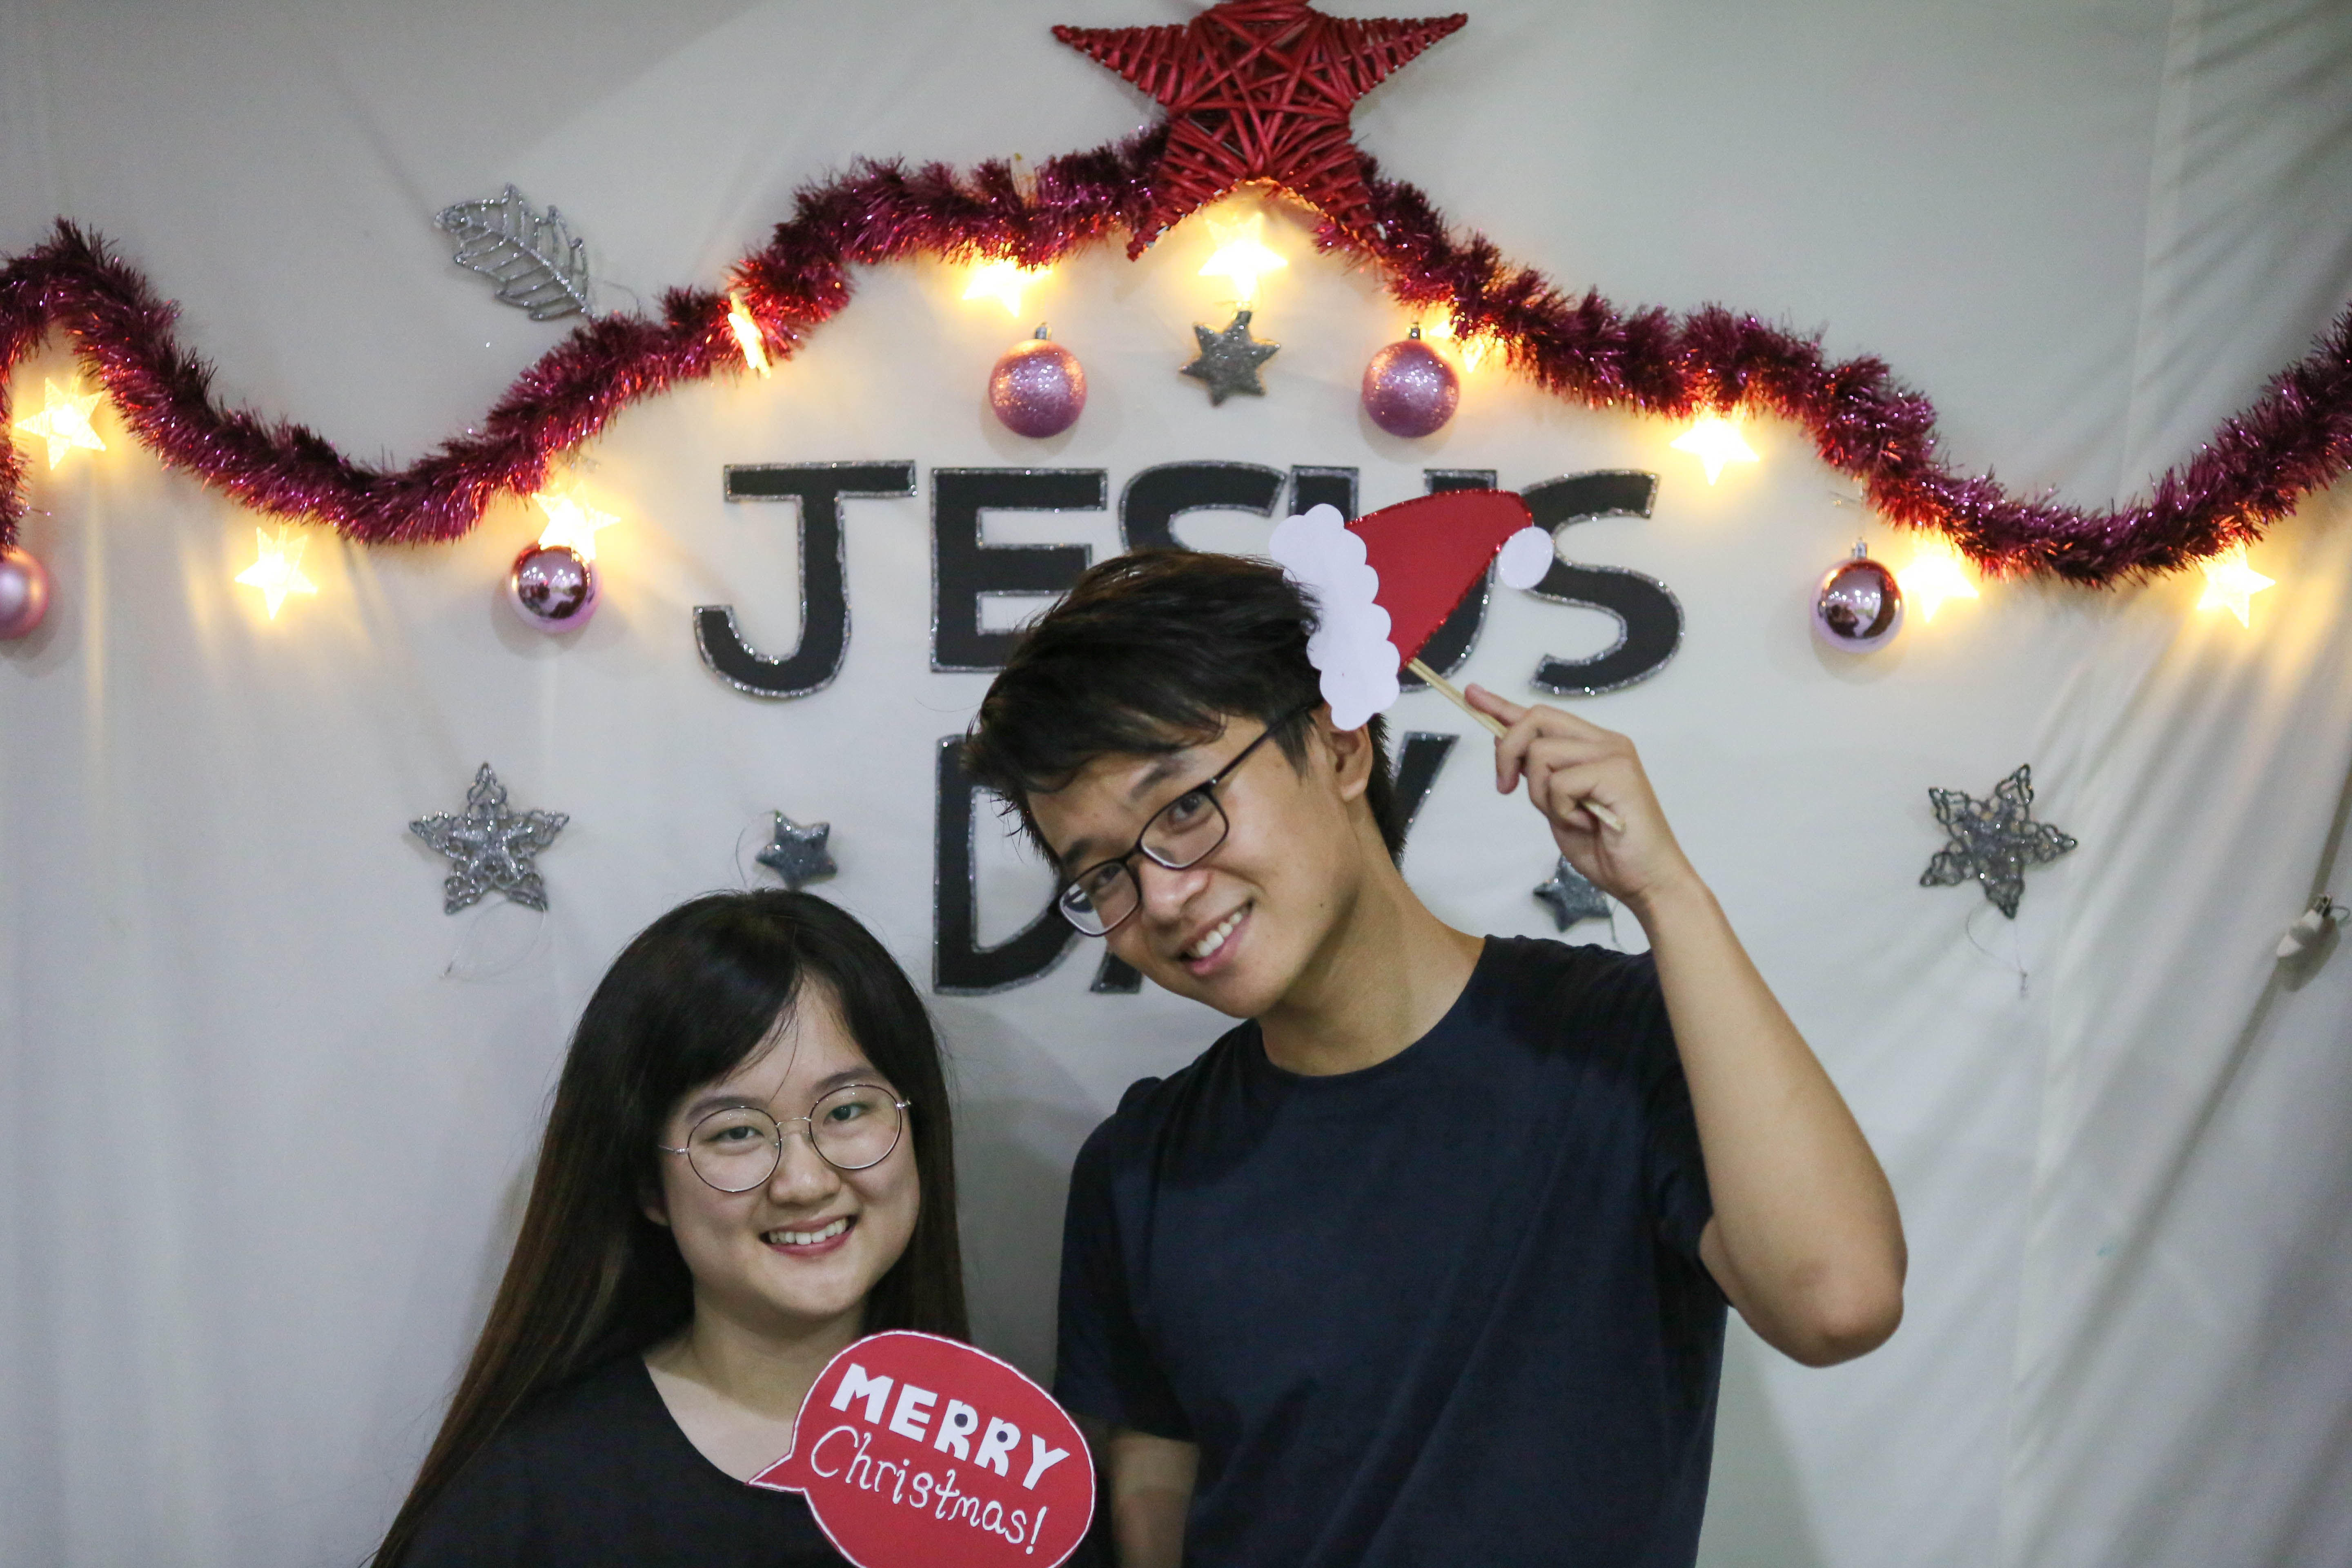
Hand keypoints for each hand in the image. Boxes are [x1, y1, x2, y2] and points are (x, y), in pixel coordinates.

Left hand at [1464, 684, 1696, 910]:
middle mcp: (1605, 742)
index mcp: (1592, 746)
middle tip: (1505, 787)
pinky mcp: (1618, 773)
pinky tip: (1585, 824)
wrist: (1646, 881)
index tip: (1471, 694)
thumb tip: (1503, 743)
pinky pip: (1560, 782)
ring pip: (1542, 752)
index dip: (1502, 706)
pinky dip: (1561, 810)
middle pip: (1537, 718)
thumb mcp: (1556, 806)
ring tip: (1570, 817)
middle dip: (1508, 751)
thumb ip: (1538, 775)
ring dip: (1541, 794)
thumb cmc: (1606, 849)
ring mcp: (1614, 754)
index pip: (1540, 716)